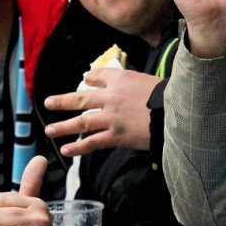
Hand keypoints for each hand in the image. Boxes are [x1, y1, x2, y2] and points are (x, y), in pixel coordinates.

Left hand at [43, 68, 158, 155]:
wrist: (177, 114)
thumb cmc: (168, 96)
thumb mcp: (149, 80)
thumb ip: (133, 82)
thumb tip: (126, 85)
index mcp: (120, 79)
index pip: (97, 76)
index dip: (89, 79)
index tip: (84, 81)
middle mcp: (111, 96)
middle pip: (81, 98)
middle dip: (62, 101)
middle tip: (47, 103)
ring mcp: (111, 117)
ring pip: (81, 121)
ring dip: (63, 126)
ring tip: (49, 130)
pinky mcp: (116, 136)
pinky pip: (92, 142)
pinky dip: (78, 147)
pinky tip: (66, 150)